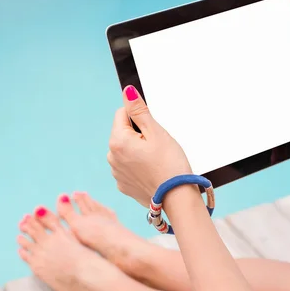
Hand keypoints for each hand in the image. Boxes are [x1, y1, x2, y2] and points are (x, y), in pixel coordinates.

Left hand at [107, 86, 191, 206]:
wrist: (177, 198)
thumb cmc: (170, 165)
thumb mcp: (156, 131)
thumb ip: (139, 110)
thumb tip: (127, 92)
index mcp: (117, 141)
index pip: (122, 114)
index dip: (139, 117)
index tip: (152, 130)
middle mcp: (112, 157)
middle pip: (123, 133)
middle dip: (138, 135)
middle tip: (157, 147)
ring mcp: (116, 173)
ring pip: (126, 150)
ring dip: (138, 150)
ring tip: (156, 161)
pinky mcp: (124, 185)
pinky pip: (128, 167)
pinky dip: (138, 166)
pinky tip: (152, 172)